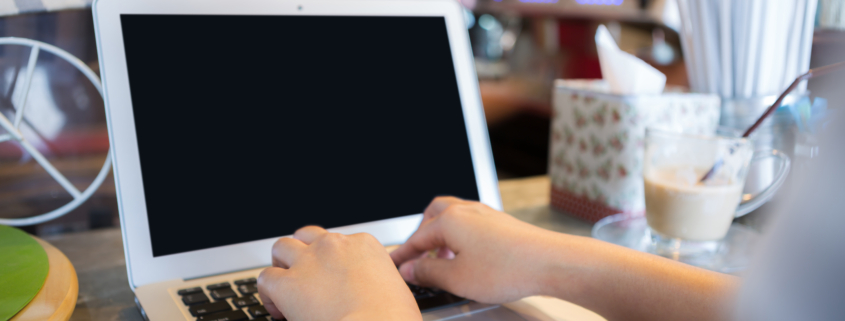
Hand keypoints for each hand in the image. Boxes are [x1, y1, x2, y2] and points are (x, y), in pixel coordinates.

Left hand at [258, 226, 421, 320]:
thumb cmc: (393, 317)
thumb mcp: (396, 288)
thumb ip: (378, 281)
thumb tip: (373, 292)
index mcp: (363, 245)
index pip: (339, 242)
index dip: (332, 261)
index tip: (332, 280)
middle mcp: (334, 246)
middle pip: (306, 236)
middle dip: (302, 252)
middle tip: (303, 274)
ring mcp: (309, 262)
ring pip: (281, 247)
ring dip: (281, 265)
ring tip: (284, 286)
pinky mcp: (288, 284)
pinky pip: (266, 278)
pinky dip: (268, 293)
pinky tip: (278, 309)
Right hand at [390, 196, 568, 302]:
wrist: (551, 262)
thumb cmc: (508, 268)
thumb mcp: (456, 278)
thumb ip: (427, 272)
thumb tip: (410, 269)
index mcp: (449, 220)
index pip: (416, 238)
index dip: (402, 255)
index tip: (394, 266)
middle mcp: (466, 210)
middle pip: (432, 216)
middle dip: (421, 237)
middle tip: (416, 259)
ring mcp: (485, 214)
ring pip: (453, 217)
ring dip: (441, 236)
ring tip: (441, 261)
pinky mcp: (501, 223)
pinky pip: (470, 224)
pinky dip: (460, 237)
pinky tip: (467, 257)